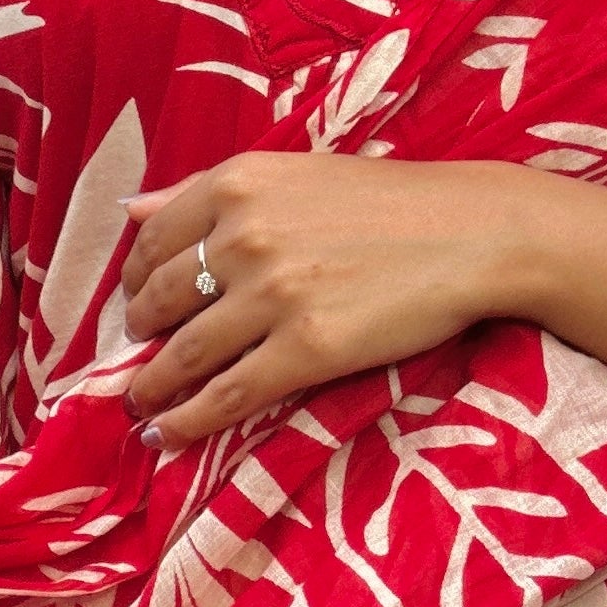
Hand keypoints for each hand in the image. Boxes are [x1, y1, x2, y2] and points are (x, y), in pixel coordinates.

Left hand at [120, 151, 547, 446]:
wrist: (474, 233)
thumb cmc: (390, 201)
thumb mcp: (293, 173)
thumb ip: (207, 190)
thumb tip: (132, 210)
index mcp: (237, 183)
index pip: (153, 241)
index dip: (134, 281)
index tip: (138, 304)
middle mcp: (244, 235)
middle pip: (159, 299)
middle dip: (140, 335)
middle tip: (139, 355)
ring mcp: (273, 295)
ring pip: (184, 355)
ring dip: (151, 386)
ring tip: (142, 404)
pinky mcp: (306, 349)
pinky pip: (227, 394)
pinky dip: (187, 420)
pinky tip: (168, 433)